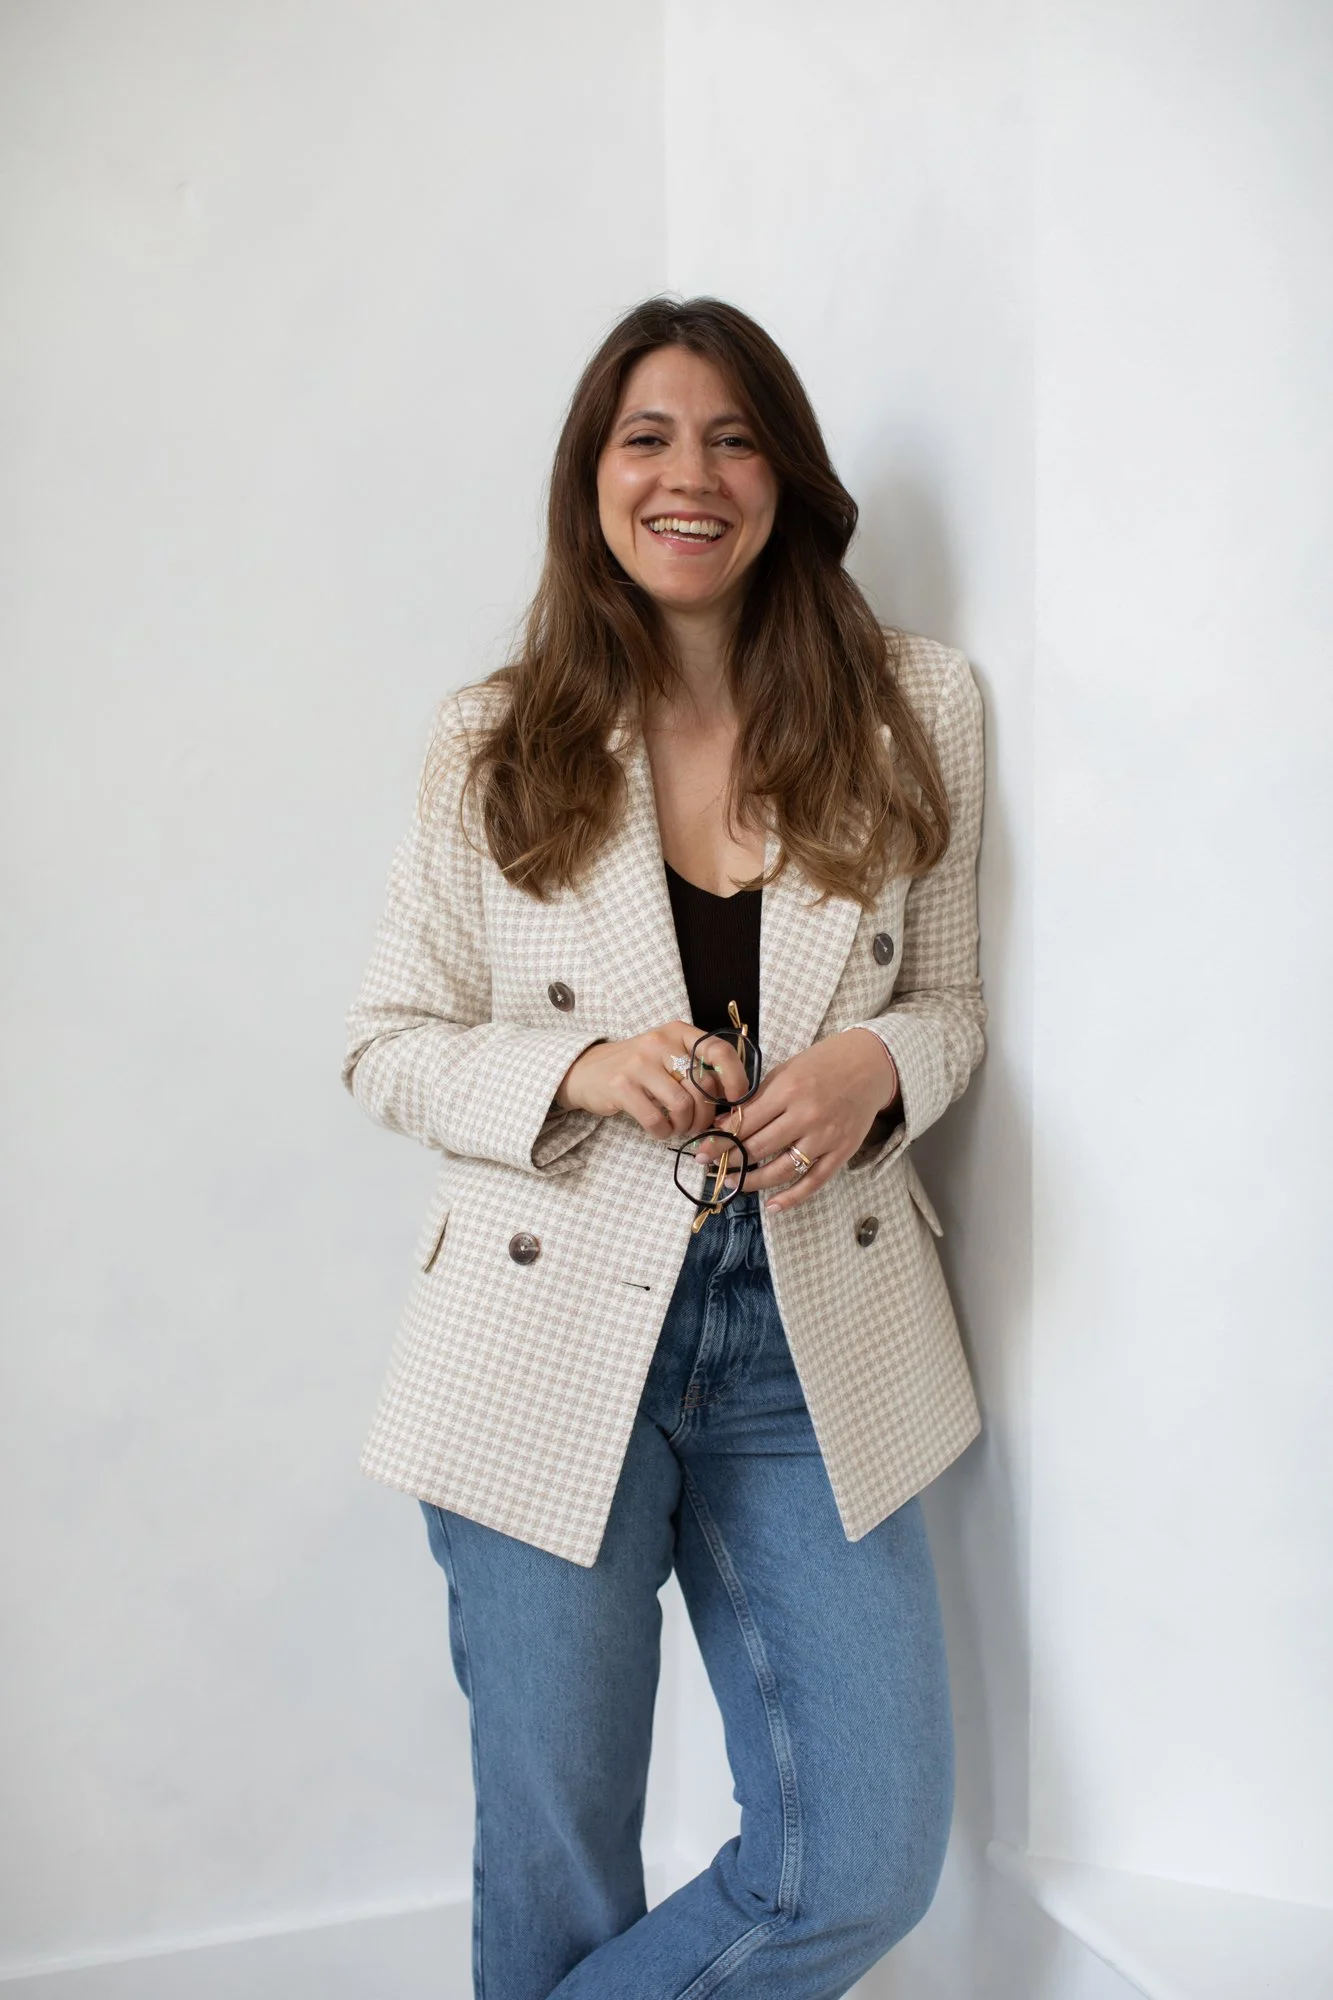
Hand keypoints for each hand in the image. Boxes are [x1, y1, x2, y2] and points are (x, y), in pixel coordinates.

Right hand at [555, 1021, 743, 1142]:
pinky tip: (659, 1129)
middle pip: (702, 1086)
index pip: (718, 1050)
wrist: (588, 1070)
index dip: (736, 1077)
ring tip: (677, 1127)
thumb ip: (696, 1068)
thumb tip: (732, 1099)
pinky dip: (663, 1132)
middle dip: (706, 1115)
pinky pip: (656, 1119)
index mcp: (678, 1032)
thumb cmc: (637, 1068)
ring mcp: (639, 1064)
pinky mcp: (622, 1087)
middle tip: (697, 1125)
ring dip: (685, 1126)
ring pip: (682, 1105)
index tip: (737, 1099)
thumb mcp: (668, 1055)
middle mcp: (660, 1042)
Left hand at [699, 1027, 899, 1213]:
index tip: (702, 1151)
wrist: (870, 1065)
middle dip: (730, 1162)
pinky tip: (773, 1205)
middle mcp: (806, 1116)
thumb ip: (757, 1099)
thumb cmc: (823, 1064)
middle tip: (711, 1169)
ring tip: (733, 1185)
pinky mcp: (842, 1152)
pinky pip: (813, 1182)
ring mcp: (825, 1137)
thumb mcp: (786, 1071)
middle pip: (759, 1148)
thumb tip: (724, 1125)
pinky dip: (792, 1197)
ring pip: (782, 1170)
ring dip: (753, 1182)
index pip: (745, 1124)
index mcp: (788, 1090)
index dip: (720, 1141)